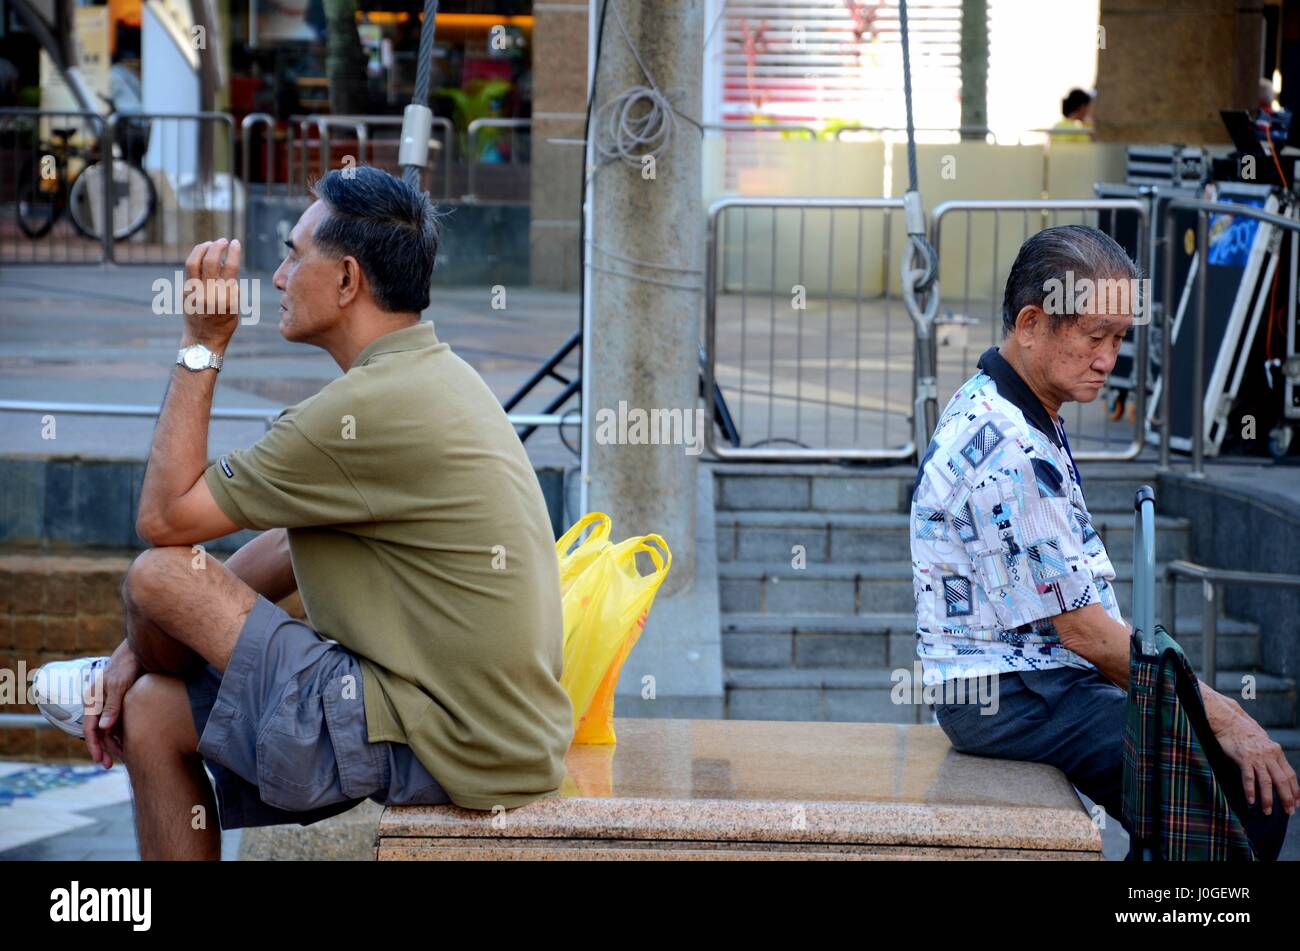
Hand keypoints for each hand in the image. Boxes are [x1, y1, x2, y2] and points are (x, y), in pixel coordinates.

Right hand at [83, 640, 144, 768]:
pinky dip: (121, 732)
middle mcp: (98, 702)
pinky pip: (117, 720)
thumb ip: (113, 705)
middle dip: (103, 748)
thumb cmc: (128, 663)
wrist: (141, 648)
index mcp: (93, 699)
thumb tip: (104, 727)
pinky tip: (128, 741)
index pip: (90, 728)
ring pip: (107, 727)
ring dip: (113, 742)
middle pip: (98, 730)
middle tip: (110, 765)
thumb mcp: (121, 684)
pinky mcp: (120, 700)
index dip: (94, 745)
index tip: (99, 760)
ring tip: (122, 757)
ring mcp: (109, 701)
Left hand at [181, 238, 241, 349]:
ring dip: (202, 248)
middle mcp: (207, 294)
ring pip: (193, 262)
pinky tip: (202, 254)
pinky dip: (196, 258)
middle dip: (217, 247)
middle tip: (223, 240)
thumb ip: (232, 287)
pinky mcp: (185, 292)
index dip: (233, 252)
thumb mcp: (235, 308)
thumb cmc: (224, 325)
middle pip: (210, 262)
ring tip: (210, 243)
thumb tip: (228, 265)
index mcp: (224, 299)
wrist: (202, 340)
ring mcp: (193, 293)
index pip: (229, 268)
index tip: (236, 243)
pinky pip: (189, 270)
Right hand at [1214, 709, 1298, 815]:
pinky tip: (1251, 801)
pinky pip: (1249, 777)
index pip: (1291, 774)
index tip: (1296, 803)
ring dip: (1268, 799)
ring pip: (1267, 782)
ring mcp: (1256, 756)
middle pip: (1282, 780)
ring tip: (1267, 811)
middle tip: (1288, 812)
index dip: (1295, 790)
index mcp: (1276, 751)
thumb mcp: (1263, 743)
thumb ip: (1270, 756)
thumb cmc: (1244, 733)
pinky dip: (1251, 790)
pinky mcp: (1243, 758)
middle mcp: (1269, 755)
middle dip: (1287, 798)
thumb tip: (1275, 772)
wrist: (1229, 721)